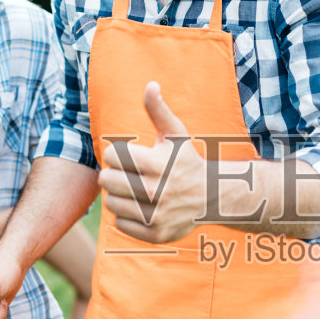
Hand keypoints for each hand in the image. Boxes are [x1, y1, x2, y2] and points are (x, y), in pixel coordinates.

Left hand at [99, 82, 206, 243]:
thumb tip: (150, 85)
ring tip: (134, 190)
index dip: (118, 154)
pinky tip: (141, 207)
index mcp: (157, 164)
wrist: (212, 197)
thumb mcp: (175, 134)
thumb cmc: (186, 161)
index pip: (112, 156)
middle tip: (128, 174)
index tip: (131, 157)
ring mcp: (157, 215)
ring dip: (118, 196)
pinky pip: (121, 223)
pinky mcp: (156, 234)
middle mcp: (156, 192)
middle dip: (113, 175)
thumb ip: (159, 110)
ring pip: (112, 203)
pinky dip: (127, 215)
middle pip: (107, 181)